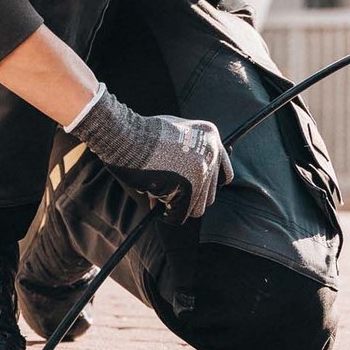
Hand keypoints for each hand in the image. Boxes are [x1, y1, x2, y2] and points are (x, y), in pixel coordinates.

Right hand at [69, 87, 233, 223]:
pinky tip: (154, 201)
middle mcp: (211, 153)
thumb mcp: (174, 133)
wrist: (126, 135)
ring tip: (159, 192)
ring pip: (197, 209)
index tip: (194, 190)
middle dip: (189, 198)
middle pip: (210, 196)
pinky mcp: (189, 188)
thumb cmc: (141, 135)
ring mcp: (202, 171)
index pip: (224, 173)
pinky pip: (180, 216)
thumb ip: (189, 152)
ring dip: (178, 206)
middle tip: (168, 192)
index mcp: (210, 136)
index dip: (207, 186)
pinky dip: (167, 215)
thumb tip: (190, 188)